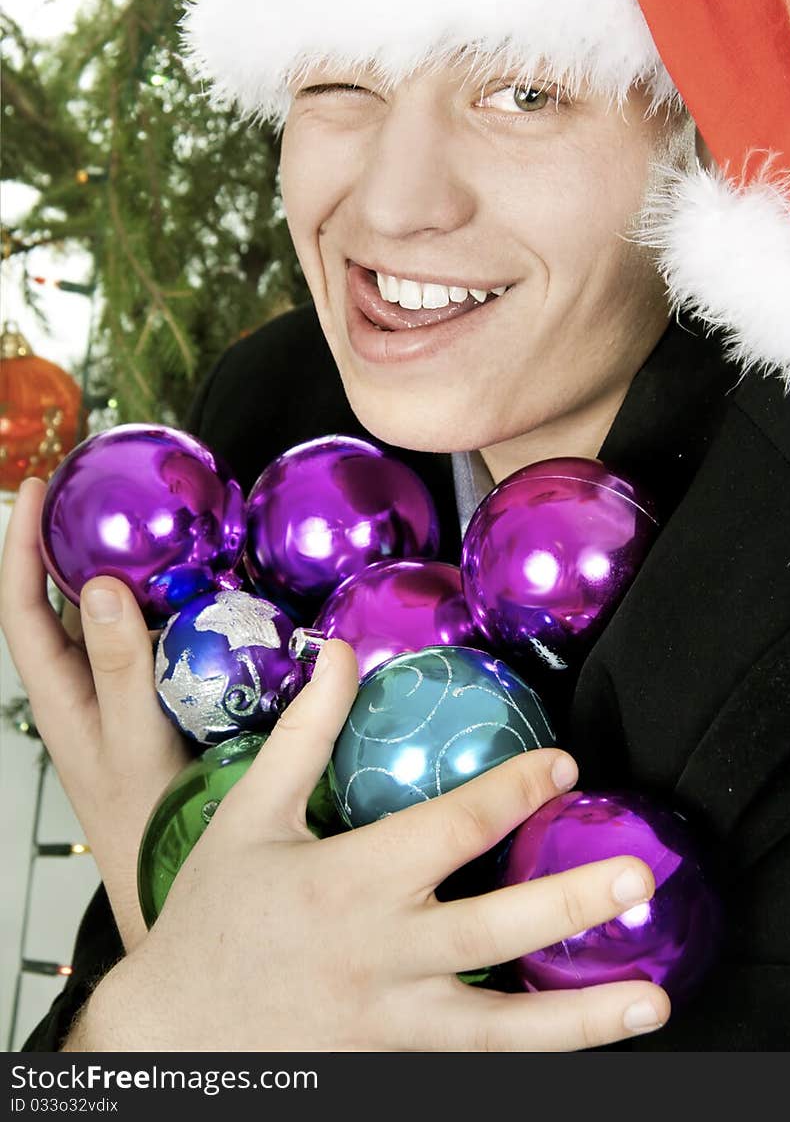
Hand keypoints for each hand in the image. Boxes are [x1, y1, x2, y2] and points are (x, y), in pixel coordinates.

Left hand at [0, 477, 190, 950]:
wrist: (173, 879)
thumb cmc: (148, 822)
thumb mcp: (131, 742)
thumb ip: (117, 668)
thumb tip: (95, 587)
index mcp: (57, 693)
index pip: (20, 605)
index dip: (20, 544)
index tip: (37, 486)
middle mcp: (79, 686)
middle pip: (56, 599)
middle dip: (68, 538)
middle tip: (96, 485)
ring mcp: (114, 693)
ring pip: (104, 615)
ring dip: (117, 566)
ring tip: (146, 520)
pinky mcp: (151, 699)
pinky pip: (149, 636)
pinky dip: (162, 602)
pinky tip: (194, 585)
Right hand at [77, 637, 669, 1051]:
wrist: (171, 1038)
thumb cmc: (211, 920)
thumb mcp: (250, 815)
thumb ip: (305, 734)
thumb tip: (342, 654)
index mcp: (349, 882)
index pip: (450, 828)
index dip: (513, 791)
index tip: (564, 766)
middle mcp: (380, 955)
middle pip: (493, 930)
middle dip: (571, 903)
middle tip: (638, 878)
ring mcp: (391, 1025)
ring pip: (501, 1028)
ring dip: (582, 1015)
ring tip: (651, 997)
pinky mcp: (393, 1065)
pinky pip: (476, 1062)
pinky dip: (534, 1053)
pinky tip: (589, 1036)